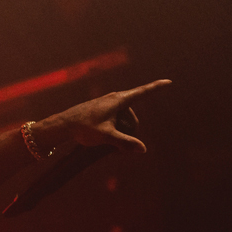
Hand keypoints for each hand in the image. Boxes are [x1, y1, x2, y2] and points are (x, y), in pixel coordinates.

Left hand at [43, 79, 171, 153]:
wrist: (63, 124)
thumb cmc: (83, 127)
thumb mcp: (106, 136)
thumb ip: (125, 142)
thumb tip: (143, 149)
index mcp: (118, 100)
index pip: (142, 93)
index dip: (156, 88)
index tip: (169, 82)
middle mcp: (115, 99)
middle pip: (133, 117)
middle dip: (130, 131)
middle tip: (117, 145)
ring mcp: (108, 104)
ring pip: (125, 120)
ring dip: (121, 132)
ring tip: (107, 141)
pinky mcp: (102, 110)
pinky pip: (116, 120)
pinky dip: (115, 130)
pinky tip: (104, 138)